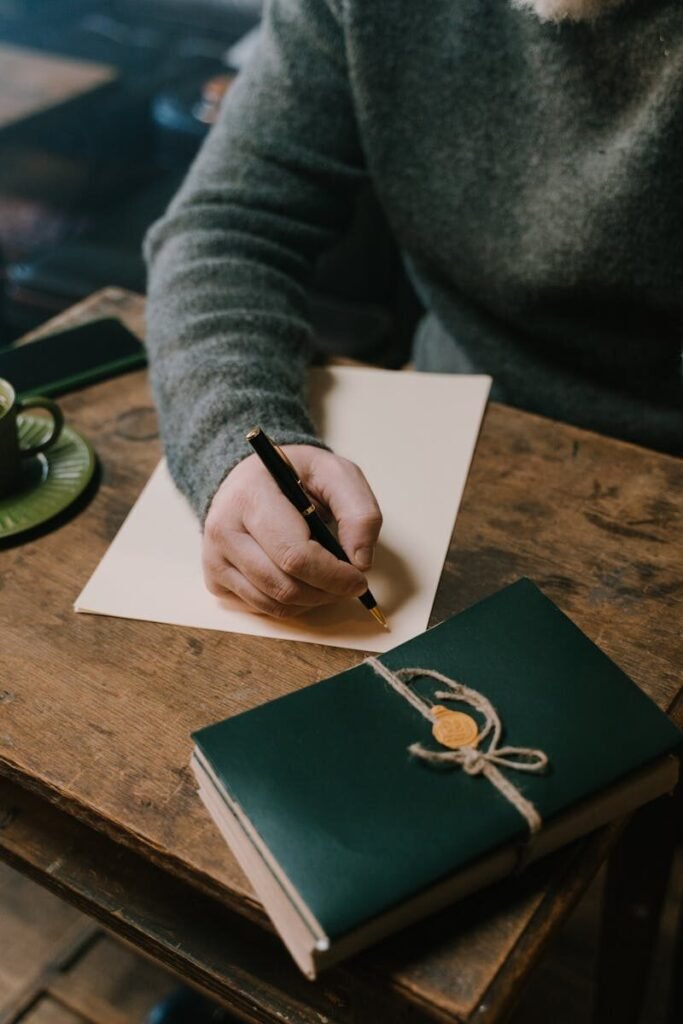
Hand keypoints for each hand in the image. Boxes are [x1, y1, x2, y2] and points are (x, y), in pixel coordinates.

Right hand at [203, 445, 382, 617]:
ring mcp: (214, 557)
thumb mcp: (335, 474)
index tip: (358, 578)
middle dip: (327, 592)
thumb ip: (359, 512)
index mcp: (251, 496)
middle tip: (349, 583)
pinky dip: (290, 603)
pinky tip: (299, 578)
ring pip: (274, 603)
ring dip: (312, 600)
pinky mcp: (214, 578)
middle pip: (284, 586)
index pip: (294, 555)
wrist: (251, 477)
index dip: (333, 575)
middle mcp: (224, 528)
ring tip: (327, 579)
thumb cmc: (295, 475)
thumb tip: (361, 562)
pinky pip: (261, 607)